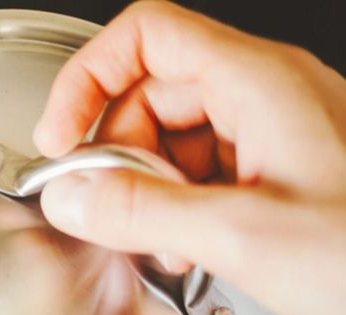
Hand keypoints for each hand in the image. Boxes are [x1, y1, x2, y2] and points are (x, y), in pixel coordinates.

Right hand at [33, 0, 345, 314]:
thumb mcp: (241, 237)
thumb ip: (141, 212)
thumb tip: (70, 196)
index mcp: (259, 83)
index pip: (144, 34)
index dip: (87, 79)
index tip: (60, 140)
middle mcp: (269, 94)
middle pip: (151, 93)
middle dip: (118, 156)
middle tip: (113, 213)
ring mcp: (279, 130)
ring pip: (176, 137)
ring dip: (149, 191)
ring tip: (164, 244)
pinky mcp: (285, 170)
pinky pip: (207, 170)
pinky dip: (182, 208)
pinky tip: (192, 250)